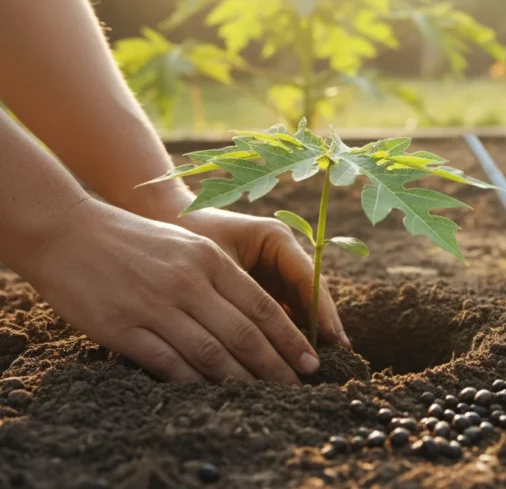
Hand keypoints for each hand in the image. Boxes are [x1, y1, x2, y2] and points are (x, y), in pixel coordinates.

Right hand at [21, 199, 321, 383]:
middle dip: (276, 366)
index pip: (261, 306)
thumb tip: (260, 318)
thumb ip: (222, 277)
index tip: (310, 361)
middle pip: (244, 334)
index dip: (290, 339)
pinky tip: (212, 395)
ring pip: (211, 354)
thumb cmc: (136, 240)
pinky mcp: (122, 327)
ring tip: (263, 398)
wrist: (70, 232)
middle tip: (297, 388)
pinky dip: (194, 383)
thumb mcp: (189, 244)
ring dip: (242, 381)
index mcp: (208, 259)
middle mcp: (187, 282)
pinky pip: (168, 364)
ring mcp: (154, 306)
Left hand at [175, 208, 348, 348]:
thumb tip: (257, 336)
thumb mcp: (212, 264)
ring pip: (300, 305)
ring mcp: (276, 269)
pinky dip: (287, 333)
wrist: (164, 222)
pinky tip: (292, 357)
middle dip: (323, 326)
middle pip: (311, 294)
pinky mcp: (265, 285)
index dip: (321, 311)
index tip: (333, 340)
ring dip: (307, 333)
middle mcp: (283, 253)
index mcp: (275, 238)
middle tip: (337, 358)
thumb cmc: (185, 238)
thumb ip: (240, 294)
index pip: (308, 278)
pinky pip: (283, 311)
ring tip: (318, 363)